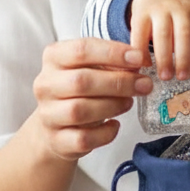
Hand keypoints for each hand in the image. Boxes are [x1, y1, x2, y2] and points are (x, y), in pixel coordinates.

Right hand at [31, 37, 152, 160]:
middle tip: (144, 84)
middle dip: (119, 82)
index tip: (139, 58)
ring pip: (80, 110)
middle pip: (81, 81)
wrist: (56, 126)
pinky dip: (105, 133)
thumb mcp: (91, 67)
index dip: (113, 53)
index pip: (81, 49)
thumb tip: (139, 61)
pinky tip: (114, 125)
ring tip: (129, 102)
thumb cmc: (79, 90)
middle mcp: (45, 84)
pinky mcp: (56, 140)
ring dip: (112, 105)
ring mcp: (48, 114)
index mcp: (54, 58)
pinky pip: (84, 139)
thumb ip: (111, 62)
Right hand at [129, 0, 189, 80]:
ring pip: (163, 34)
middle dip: (184, 58)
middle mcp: (181, 9)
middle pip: (185, 34)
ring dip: (164, 58)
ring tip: (165, 76)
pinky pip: (140, 34)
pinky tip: (145, 64)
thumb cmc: (177, 20)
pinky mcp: (141, 14)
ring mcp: (160, 9)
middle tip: (182, 77)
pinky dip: (142, 51)